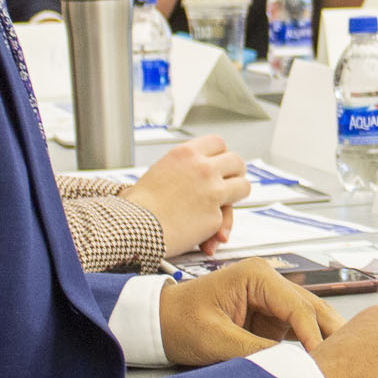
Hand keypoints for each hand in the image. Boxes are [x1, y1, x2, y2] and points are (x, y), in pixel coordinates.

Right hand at [122, 137, 250, 257]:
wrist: (134, 226)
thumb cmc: (138, 205)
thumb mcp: (159, 172)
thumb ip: (183, 170)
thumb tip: (193, 180)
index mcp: (186, 153)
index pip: (217, 143)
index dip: (221, 155)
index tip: (220, 163)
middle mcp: (203, 168)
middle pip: (236, 161)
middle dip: (236, 172)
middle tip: (231, 181)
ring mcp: (212, 191)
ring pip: (243, 186)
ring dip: (237, 195)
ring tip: (228, 203)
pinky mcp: (216, 215)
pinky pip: (227, 217)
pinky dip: (221, 226)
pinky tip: (208, 234)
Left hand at [158, 258, 342, 366]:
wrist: (158, 323)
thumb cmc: (179, 322)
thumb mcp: (215, 340)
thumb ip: (254, 352)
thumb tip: (291, 368)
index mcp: (256, 275)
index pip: (298, 307)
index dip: (315, 337)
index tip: (324, 363)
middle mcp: (270, 282)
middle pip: (313, 309)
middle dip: (332, 335)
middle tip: (351, 362)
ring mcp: (273, 300)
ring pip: (312, 319)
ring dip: (326, 341)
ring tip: (346, 365)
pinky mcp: (270, 318)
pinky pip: (298, 331)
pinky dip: (312, 347)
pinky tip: (325, 364)